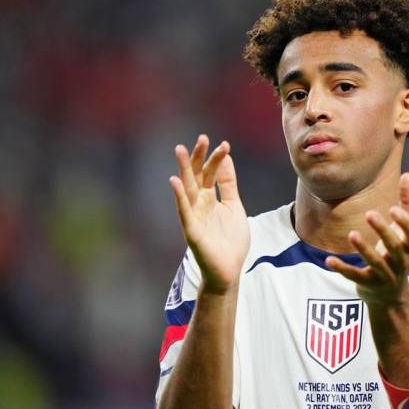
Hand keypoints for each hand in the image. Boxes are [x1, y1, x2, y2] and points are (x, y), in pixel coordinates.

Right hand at [169, 134, 249, 293]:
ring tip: (181, 150)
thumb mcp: (234, 206)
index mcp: (210, 199)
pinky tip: (174, 182)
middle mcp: (199, 205)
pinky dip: (179, 197)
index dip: (217, 159)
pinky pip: (184, 211)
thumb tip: (226, 158)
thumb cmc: (230, 240)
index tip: (224, 144)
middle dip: (199, 158)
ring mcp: (193, 217)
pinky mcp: (191, 231)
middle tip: (202, 138)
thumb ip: (228, 184)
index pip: (211, 174)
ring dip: (184, 170)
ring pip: (187, 190)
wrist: (229, 270)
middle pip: (197, 177)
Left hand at [326, 173, 408, 304]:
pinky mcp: (368, 285)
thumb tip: (407, 174)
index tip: (394, 208)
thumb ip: (408, 204)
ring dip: (364, 249)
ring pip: (375, 263)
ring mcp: (385, 276)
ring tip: (352, 234)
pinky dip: (342, 269)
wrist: (392, 296)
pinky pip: (355, 277)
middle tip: (369, 213)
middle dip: (383, 231)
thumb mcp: (405, 232)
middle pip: (394, 248)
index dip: (405, 223)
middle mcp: (401, 262)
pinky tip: (329, 260)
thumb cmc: (398, 254)